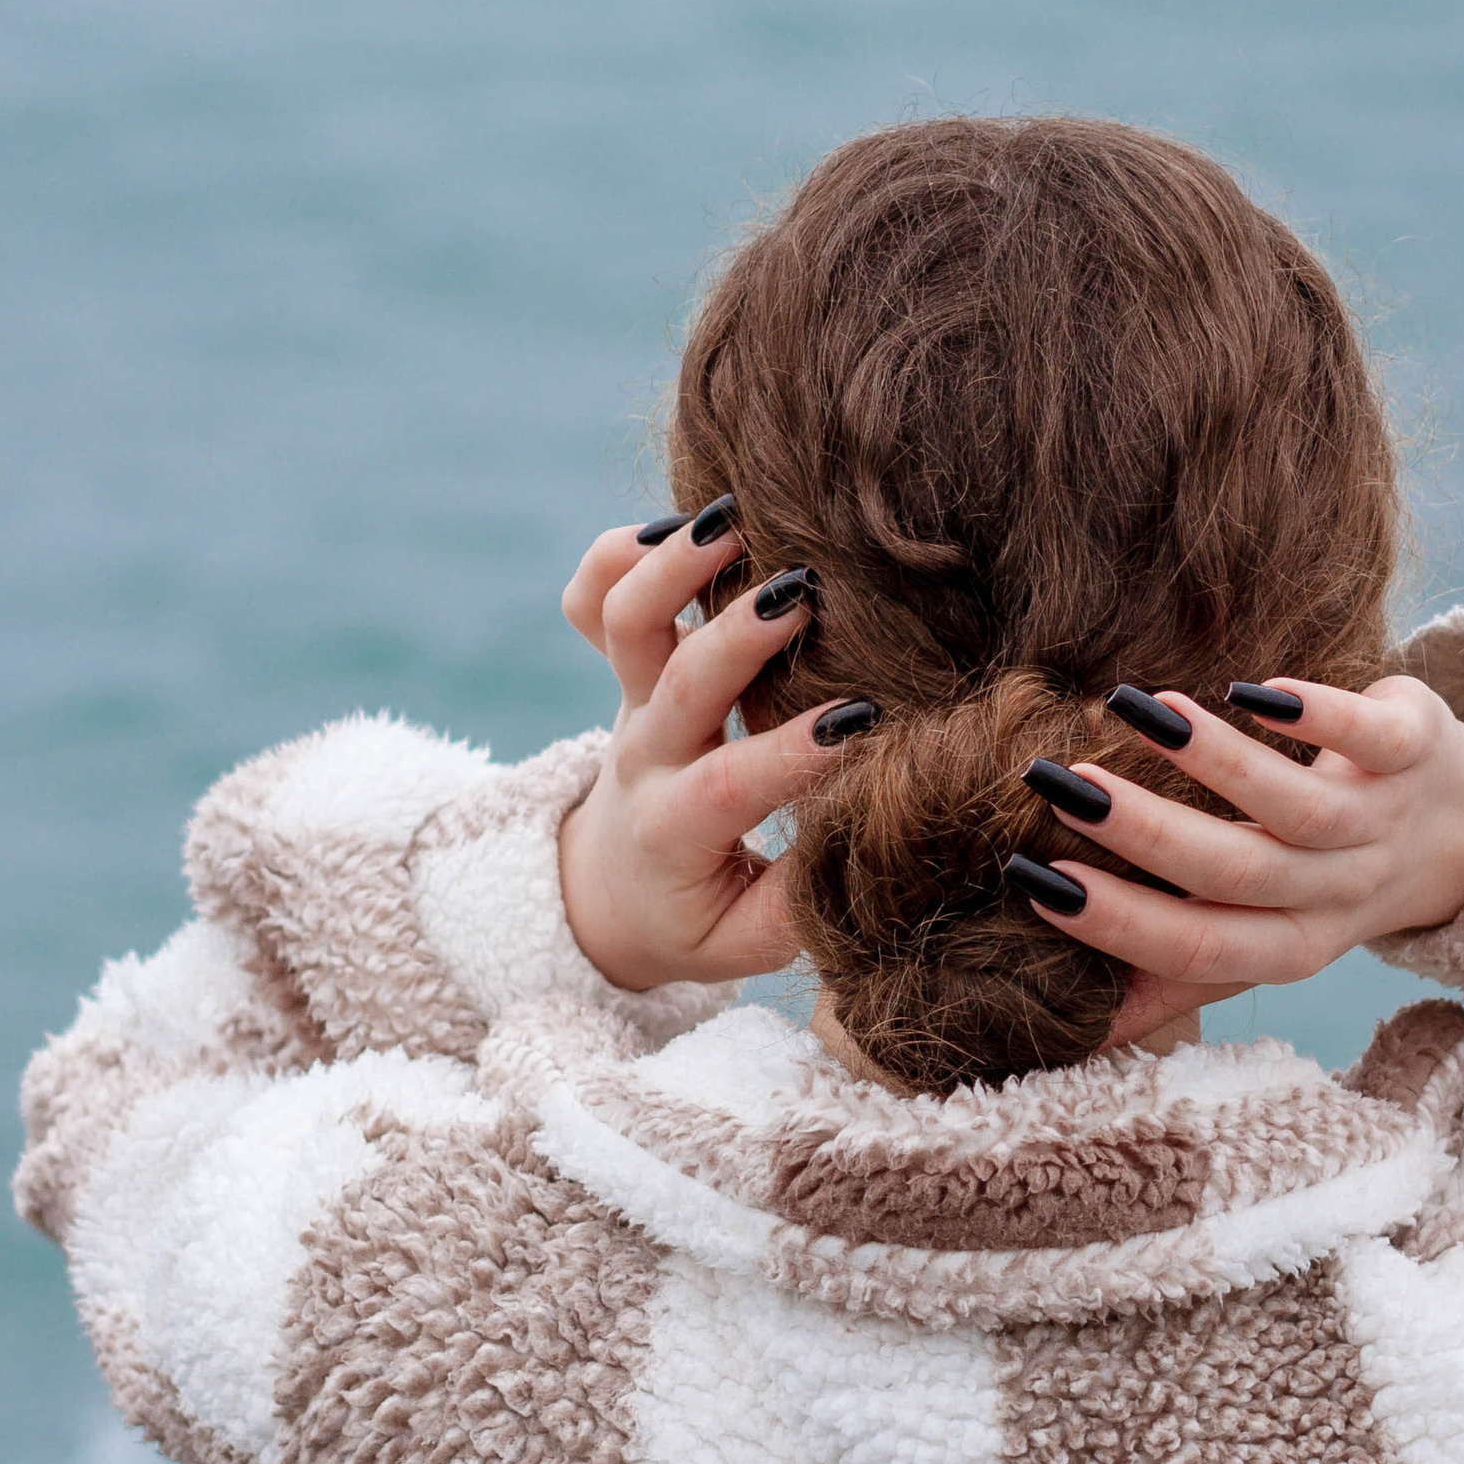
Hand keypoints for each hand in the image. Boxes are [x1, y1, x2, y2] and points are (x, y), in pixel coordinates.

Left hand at [555, 514, 857, 991]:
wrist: (612, 893)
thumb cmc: (694, 917)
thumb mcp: (746, 941)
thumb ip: (802, 902)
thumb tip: (871, 849)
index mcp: (677, 827)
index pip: (728, 785)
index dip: (792, 752)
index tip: (861, 721)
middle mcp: (647, 753)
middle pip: (676, 682)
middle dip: (737, 634)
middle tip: (803, 592)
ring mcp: (629, 700)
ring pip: (625, 621)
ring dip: (673, 566)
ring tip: (736, 522)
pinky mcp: (622, 668)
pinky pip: (592, 598)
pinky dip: (619, 554)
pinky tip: (681, 523)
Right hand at [1011, 676, 1463, 1046]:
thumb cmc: (1335, 881)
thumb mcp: (1268, 938)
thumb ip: (1179, 974)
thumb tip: (1076, 1033)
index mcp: (1293, 943)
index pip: (1199, 947)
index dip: (1119, 924)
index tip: (1034, 882)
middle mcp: (1338, 890)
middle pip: (1238, 874)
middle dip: (1145, 834)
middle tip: (1062, 784)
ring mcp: (1381, 818)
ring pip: (1295, 805)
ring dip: (1214, 761)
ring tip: (1135, 709)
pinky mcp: (1416, 746)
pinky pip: (1374, 736)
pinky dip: (1319, 715)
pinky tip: (1252, 690)